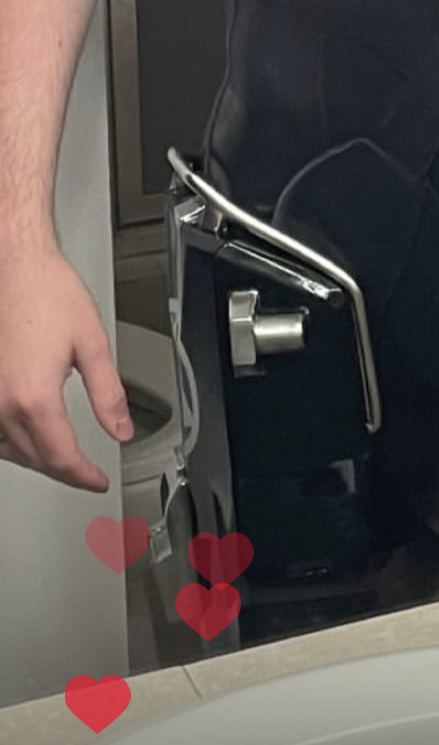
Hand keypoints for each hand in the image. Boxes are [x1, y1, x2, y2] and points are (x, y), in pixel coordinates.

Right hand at [0, 241, 132, 489]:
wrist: (13, 263)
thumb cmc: (45, 290)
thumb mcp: (91, 343)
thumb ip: (109, 394)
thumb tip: (120, 429)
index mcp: (35, 397)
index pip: (62, 458)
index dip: (84, 476)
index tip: (97, 481)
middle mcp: (2, 403)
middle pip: (35, 459)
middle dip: (64, 471)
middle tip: (86, 473)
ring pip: (8, 450)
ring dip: (35, 460)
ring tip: (60, 459)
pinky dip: (10, 443)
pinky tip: (23, 437)